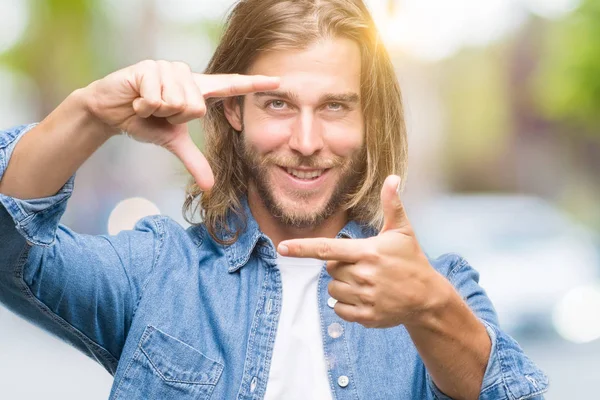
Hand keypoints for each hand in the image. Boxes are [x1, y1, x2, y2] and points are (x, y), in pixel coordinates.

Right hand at [82, 60, 279, 189]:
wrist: (109, 110)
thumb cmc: (145, 121)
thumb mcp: (172, 142)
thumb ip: (194, 160)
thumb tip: (210, 186)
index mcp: (197, 91)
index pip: (230, 86)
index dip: (254, 84)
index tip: (278, 81)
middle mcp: (187, 75)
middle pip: (198, 108)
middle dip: (174, 118)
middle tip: (159, 113)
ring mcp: (168, 68)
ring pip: (178, 102)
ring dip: (158, 111)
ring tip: (148, 104)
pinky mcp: (149, 67)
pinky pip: (157, 97)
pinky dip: (144, 105)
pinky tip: (136, 98)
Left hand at [278, 175, 449, 327]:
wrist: (427, 298)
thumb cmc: (412, 260)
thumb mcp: (402, 231)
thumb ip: (392, 205)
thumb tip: (393, 178)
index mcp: (367, 252)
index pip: (327, 249)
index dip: (302, 248)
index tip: (282, 249)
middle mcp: (363, 275)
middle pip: (331, 269)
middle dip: (341, 266)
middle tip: (364, 265)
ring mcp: (365, 297)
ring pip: (333, 290)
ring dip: (343, 285)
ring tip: (366, 282)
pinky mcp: (366, 316)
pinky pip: (339, 309)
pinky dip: (346, 304)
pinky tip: (365, 297)